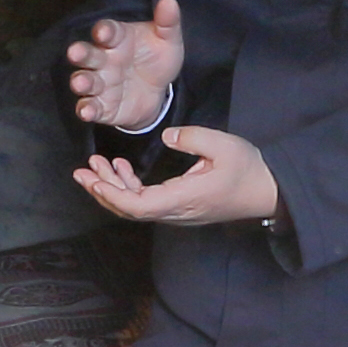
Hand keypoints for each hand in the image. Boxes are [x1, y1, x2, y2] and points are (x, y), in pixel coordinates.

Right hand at [67, 0, 183, 129]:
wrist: (157, 92)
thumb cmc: (156, 59)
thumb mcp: (167, 40)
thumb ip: (167, 22)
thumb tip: (169, 0)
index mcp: (118, 39)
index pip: (108, 31)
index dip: (104, 31)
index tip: (103, 32)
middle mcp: (104, 60)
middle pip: (89, 54)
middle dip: (81, 53)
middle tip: (74, 52)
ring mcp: (101, 83)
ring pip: (85, 80)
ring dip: (81, 81)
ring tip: (80, 83)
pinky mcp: (102, 106)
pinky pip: (91, 107)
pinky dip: (86, 109)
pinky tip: (87, 111)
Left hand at [73, 124, 279, 226]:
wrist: (266, 191)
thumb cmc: (247, 169)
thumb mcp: (224, 146)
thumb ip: (194, 138)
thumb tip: (168, 135)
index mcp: (183, 198)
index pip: (139, 206)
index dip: (113, 195)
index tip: (93, 179)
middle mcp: (175, 211)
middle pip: (129, 209)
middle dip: (102, 190)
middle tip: (81, 170)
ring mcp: (176, 211)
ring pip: (134, 206)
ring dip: (112, 186)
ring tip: (95, 164)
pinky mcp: (178, 206)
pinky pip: (146, 201)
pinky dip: (128, 186)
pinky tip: (120, 167)